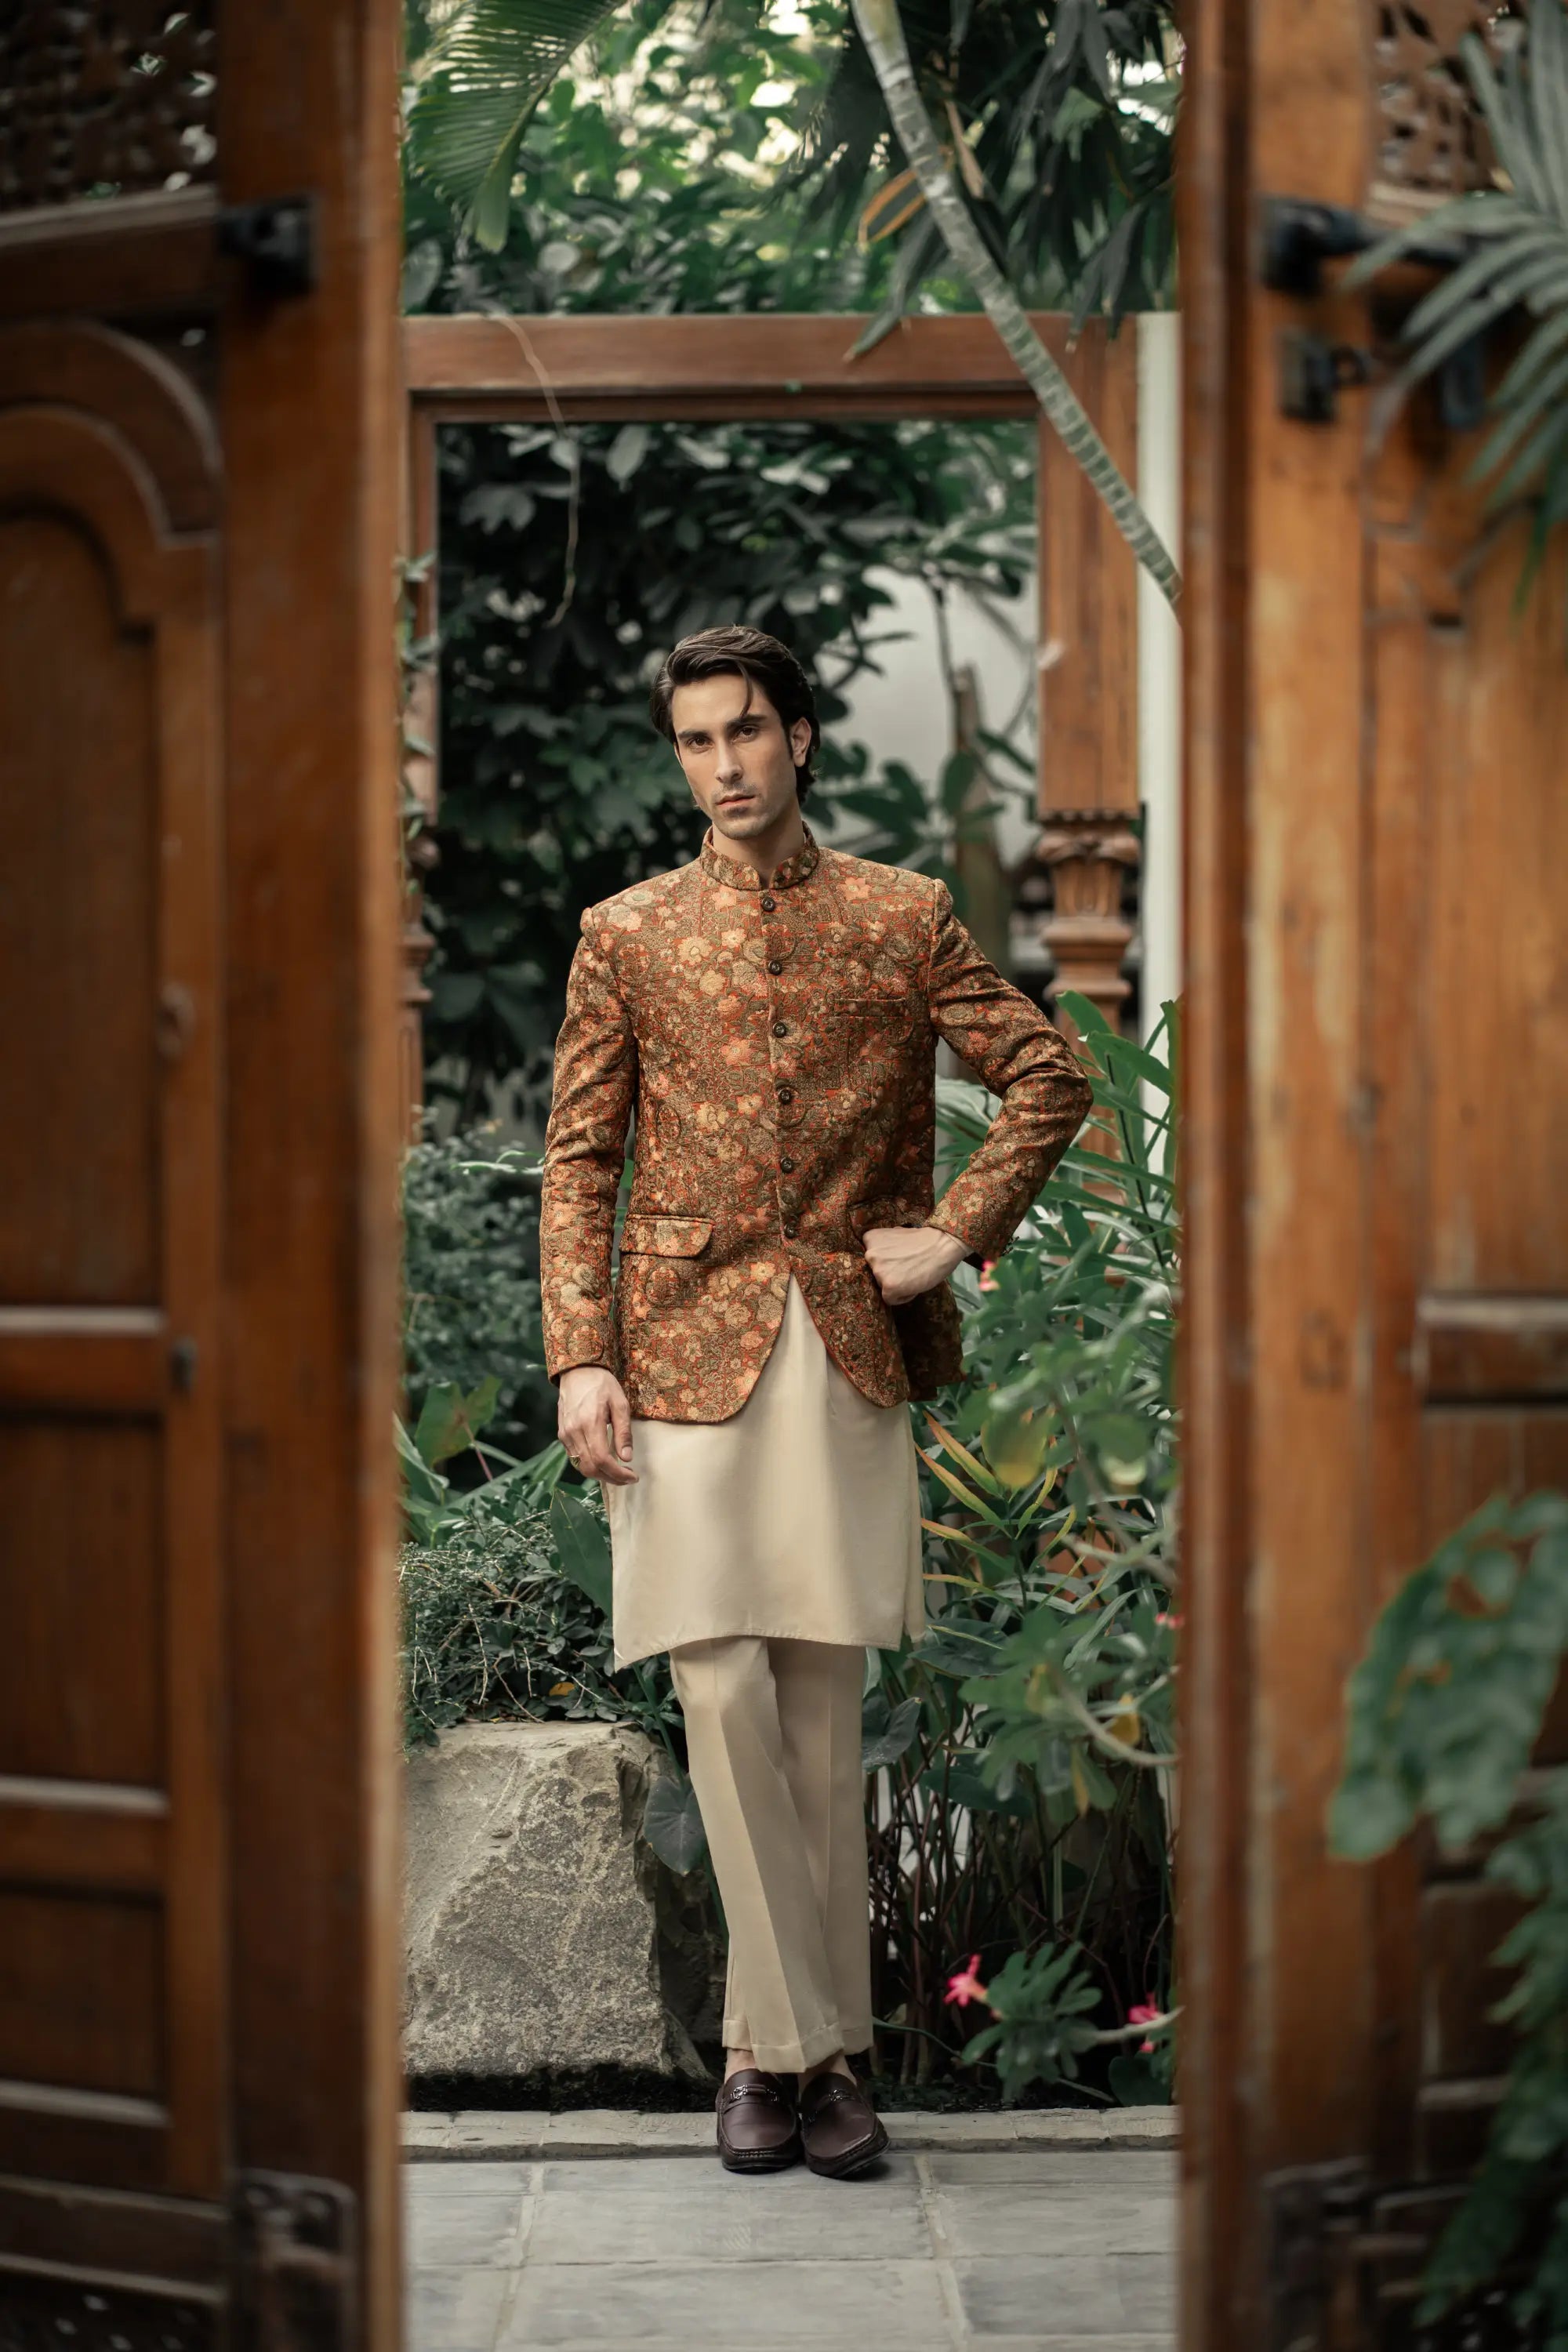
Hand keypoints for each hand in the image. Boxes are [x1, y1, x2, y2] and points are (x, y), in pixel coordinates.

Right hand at [558, 1366, 637, 1485]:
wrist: (577, 1372)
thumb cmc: (602, 1384)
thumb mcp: (620, 1404)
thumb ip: (623, 1432)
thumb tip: (626, 1458)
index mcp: (590, 1423)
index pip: (602, 1459)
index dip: (618, 1474)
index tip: (633, 1476)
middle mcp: (574, 1432)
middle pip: (590, 1468)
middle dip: (611, 1478)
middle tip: (627, 1478)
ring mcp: (565, 1434)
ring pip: (581, 1466)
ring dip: (600, 1475)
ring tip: (617, 1473)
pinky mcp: (562, 1435)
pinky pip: (575, 1458)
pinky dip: (589, 1465)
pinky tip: (603, 1463)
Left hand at [862, 1224, 967, 1306]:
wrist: (942, 1244)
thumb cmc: (923, 1240)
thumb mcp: (895, 1235)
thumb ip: (884, 1247)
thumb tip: (881, 1256)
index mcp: (870, 1238)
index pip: (871, 1260)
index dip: (887, 1261)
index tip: (900, 1259)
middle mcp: (870, 1255)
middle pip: (875, 1274)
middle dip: (890, 1273)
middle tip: (908, 1267)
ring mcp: (878, 1271)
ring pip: (882, 1286)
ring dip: (897, 1284)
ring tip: (913, 1274)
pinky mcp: (889, 1287)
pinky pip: (891, 1299)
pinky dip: (903, 1296)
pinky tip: (914, 1284)